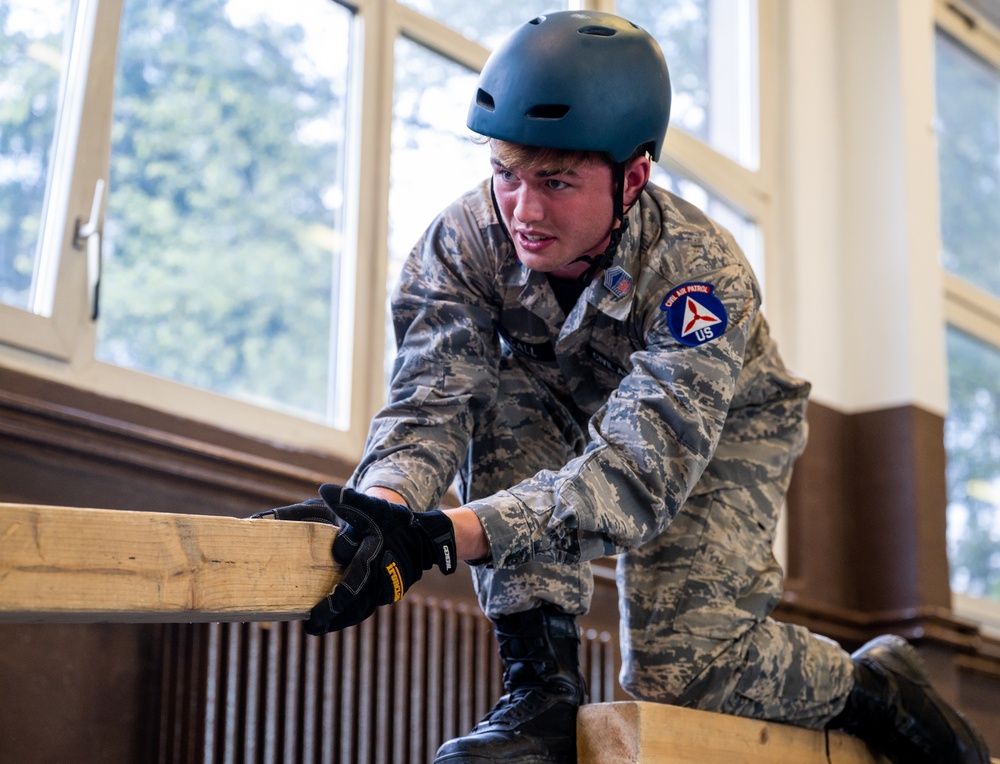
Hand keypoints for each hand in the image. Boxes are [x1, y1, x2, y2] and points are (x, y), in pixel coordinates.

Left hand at [254, 484, 456, 633]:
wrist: (425, 538)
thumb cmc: (395, 521)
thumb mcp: (373, 507)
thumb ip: (349, 500)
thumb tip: (324, 489)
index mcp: (373, 558)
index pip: (352, 583)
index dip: (334, 598)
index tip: (314, 609)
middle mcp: (380, 579)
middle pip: (353, 605)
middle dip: (331, 617)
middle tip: (311, 627)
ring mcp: (385, 589)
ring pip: (359, 610)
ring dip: (339, 621)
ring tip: (317, 628)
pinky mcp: (387, 593)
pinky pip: (365, 608)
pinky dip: (350, 615)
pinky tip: (335, 620)